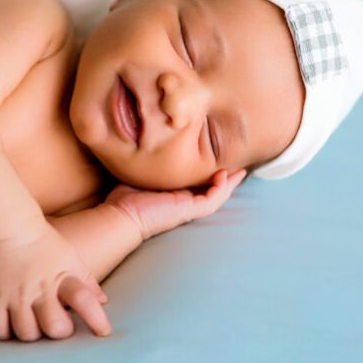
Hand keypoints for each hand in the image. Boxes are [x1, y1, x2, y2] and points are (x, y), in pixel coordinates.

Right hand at [0, 219, 110, 341]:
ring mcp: (15, 295)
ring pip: (26, 333)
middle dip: (59, 332)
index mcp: (62, 277)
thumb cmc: (42, 241)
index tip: (102, 331)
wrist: (7, 225)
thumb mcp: (69, 256)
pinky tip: (10, 326)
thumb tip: (102, 300)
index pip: (84, 301)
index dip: (97, 320)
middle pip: (54, 327)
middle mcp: (39, 289)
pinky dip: (4, 333)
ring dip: (32, 334)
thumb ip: (86, 279)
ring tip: (33, 324)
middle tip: (57, 325)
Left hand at [104, 169, 246, 240]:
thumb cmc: (125, 198)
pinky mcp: (189, 210)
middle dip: (226, 178)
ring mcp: (188, 208)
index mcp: (174, 196)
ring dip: (229, 183)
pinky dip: (221, 188)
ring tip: (239, 169)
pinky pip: (212, 199)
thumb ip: (150, 166)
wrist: (122, 215)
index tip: (216, 159)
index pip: (197, 184)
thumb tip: (148, 146)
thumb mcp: (142, 176)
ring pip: (217, 196)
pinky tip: (224, 174)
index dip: (208, 173)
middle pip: (211, 190)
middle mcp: (184, 203)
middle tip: (238, 165)